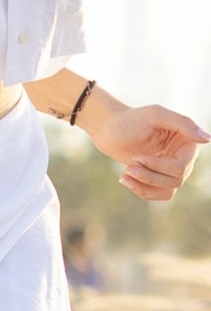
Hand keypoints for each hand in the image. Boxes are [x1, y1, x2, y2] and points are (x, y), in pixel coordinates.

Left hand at [87, 100, 208, 203]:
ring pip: (169, 190)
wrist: (110, 130)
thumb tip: (207, 139)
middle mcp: (185, 157)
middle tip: (130, 164)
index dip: (158, 166)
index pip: (181, 166)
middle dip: (149, 175)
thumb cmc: (132, 119)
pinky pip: (160, 195)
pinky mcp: (160, 178)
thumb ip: (183, 123)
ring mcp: (173, 169)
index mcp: (189, 142)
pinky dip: (142, 191)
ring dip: (145, 184)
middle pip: (176, 180)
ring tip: (126, 173)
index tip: (137, 157)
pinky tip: (125, 179)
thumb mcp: (156, 115)